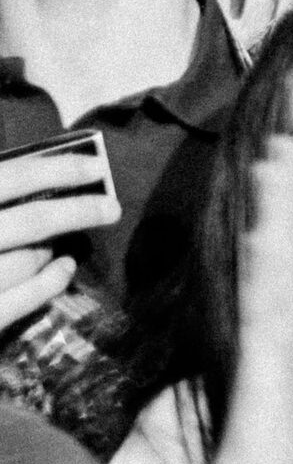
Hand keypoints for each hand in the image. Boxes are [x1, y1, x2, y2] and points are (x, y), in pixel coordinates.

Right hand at [0, 147, 119, 330]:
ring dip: (53, 247)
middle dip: (77, 211)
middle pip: (28, 222)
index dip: (55, 168)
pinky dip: (50, 282)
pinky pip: (21, 300)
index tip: (96, 164)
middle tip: (111, 207)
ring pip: (27, 260)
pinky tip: (64, 267)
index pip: (8, 177)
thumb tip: (31, 168)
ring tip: (65, 239)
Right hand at [216, 140, 292, 463]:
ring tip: (269, 170)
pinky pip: (263, 308)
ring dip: (266, 215)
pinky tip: (265, 243)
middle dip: (277, 191)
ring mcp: (263, 330)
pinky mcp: (260, 355)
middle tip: (279, 140)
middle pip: (275, 241)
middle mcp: (273, 313)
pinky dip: (264, 274)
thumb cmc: (288, 416)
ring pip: (264, 262)